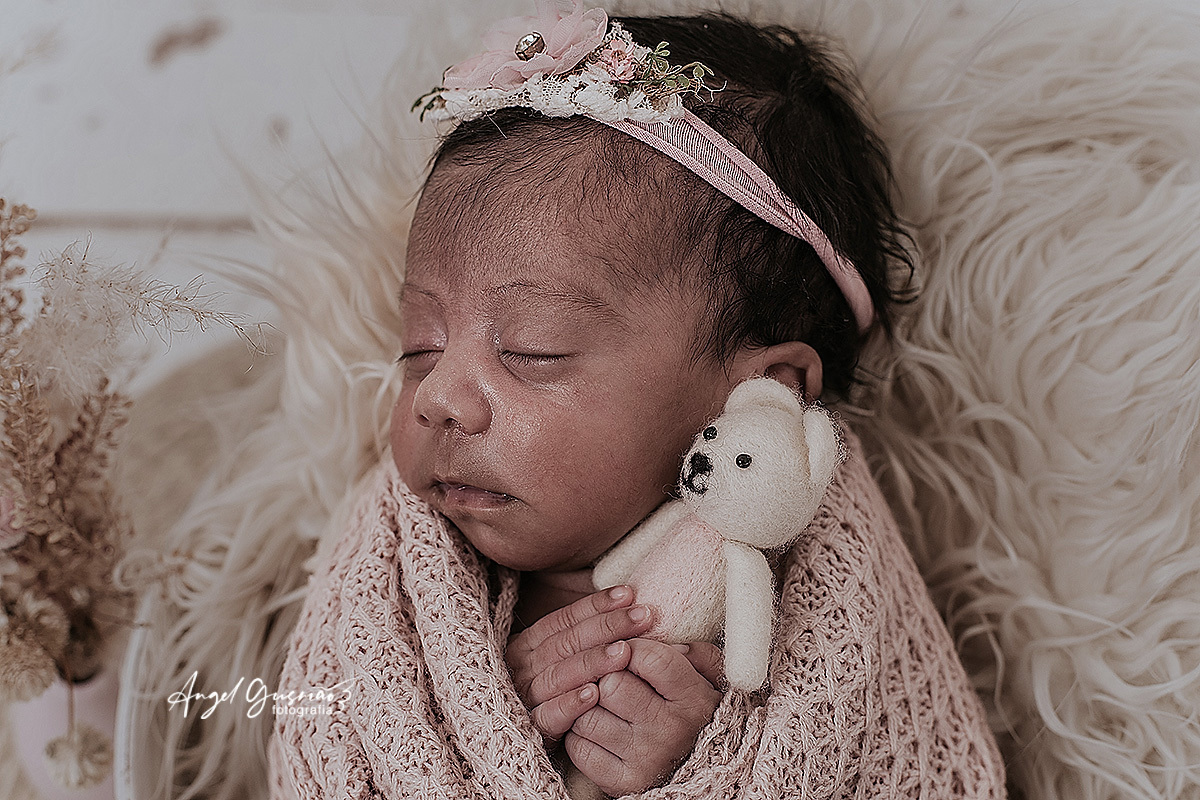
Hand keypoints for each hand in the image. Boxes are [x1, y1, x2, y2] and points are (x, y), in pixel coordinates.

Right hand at [506, 586, 654, 740]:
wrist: (525, 742)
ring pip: (558, 676)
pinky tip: (594, 695)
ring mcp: (525, 697)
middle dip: (606, 627)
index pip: (563, 619)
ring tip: (625, 652)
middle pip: (565, 642)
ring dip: (593, 662)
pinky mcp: (532, 729)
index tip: (629, 595)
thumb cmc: (559, 692)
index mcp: (529, 644)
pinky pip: (549, 715)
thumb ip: (589, 635)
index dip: (596, 605)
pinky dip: (570, 704)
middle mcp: (523, 666)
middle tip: (641, 618)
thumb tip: (635, 609)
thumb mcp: (565, 658)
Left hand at [565, 639, 722, 796]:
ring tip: (606, 707)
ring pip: (588, 715)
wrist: (707, 773)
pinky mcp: (622, 783)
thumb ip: (697, 653)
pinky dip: (581, 737)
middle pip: (611, 685)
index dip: (631, 647)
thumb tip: (669, 644)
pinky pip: (579, 748)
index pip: (648, 658)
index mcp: (693, 700)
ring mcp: (645, 760)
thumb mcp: (712, 678)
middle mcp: (669, 731)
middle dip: (607, 676)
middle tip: (615, 680)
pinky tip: (599, 732)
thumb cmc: (701, 715)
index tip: (629, 650)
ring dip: (589, 707)